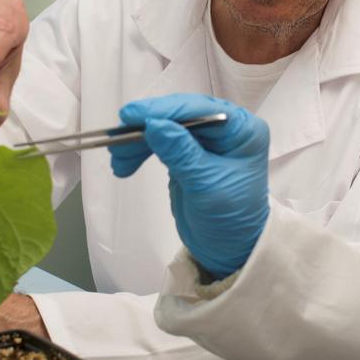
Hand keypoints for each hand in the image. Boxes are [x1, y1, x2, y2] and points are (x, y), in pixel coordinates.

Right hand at [110, 94, 268, 278]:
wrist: (229, 249)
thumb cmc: (230, 218)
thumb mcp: (206, 185)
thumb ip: (181, 153)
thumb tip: (155, 124)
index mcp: (243, 130)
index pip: (200, 110)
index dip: (164, 110)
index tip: (132, 115)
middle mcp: (226, 129)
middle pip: (179, 115)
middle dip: (146, 126)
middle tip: (116, 139)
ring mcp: (206, 141)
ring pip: (165, 128)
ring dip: (138, 141)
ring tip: (118, 161)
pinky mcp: (188, 154)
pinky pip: (161, 143)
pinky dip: (141, 150)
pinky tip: (124, 164)